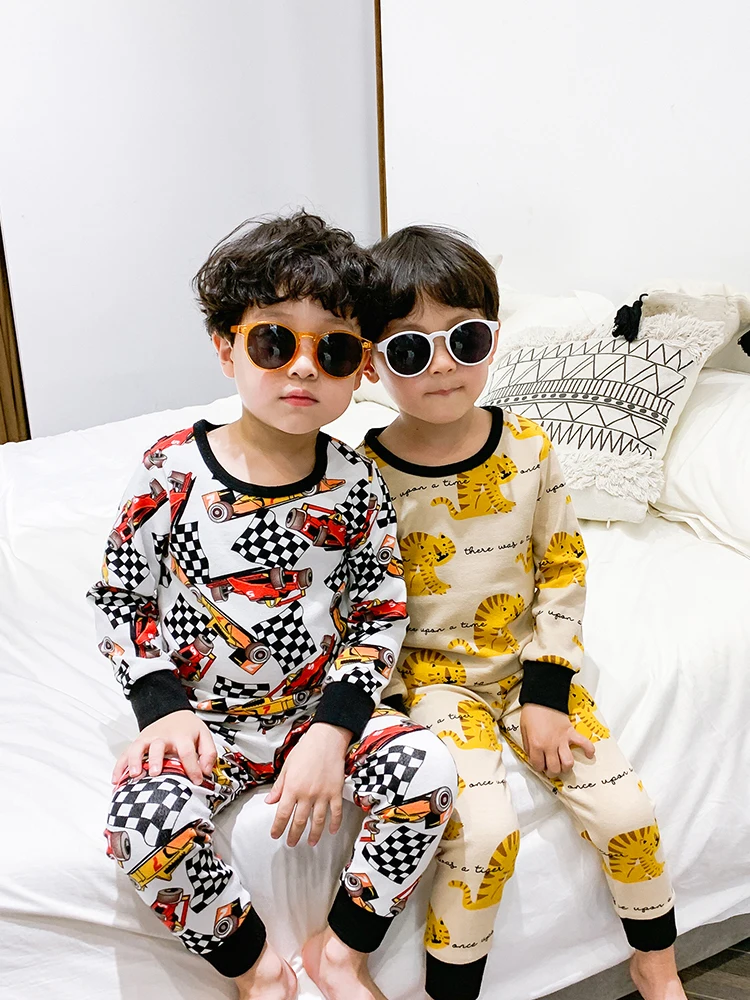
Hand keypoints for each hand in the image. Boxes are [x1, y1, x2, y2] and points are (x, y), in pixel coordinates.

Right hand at [112, 710, 216, 785]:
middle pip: (158, 746)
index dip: (192, 767)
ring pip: (138, 747)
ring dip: (134, 761)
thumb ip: (209, 753)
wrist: (172, 712)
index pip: (187, 751)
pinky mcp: (138, 743)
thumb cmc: (187, 728)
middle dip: (155, 760)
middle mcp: (163, 737)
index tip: (196, 781)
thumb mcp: (204, 736)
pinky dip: (119, 766)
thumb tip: (206, 771)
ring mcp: (148, 739)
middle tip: (155, 773)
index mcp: (181, 736)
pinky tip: (116, 779)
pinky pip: (126, 754)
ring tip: (133, 775)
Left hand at [266, 722, 349, 846]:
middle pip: (299, 821)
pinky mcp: (336, 792)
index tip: (275, 834)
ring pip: (317, 821)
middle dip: (294, 835)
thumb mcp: (287, 766)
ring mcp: (323, 794)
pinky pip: (336, 812)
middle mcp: (307, 794)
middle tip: (291, 843)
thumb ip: (279, 786)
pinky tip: (331, 830)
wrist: (327, 739)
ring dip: (313, 834)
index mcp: (292, 787)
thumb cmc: (306, 749)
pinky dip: (334, 823)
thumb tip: (270, 800)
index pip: (282, 814)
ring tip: (311, 842)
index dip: (278, 827)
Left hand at [520, 703, 594, 775]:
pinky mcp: (571, 733)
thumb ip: (528, 745)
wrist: (542, 697)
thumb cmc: (532, 712)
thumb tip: (533, 756)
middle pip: (554, 768)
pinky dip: (589, 750)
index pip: (538, 765)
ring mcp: (562, 740)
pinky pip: (584, 743)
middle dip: (552, 772)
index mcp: (536, 744)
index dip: (538, 767)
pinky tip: (589, 755)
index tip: (539, 765)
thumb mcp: (523, 730)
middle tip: (551, 769)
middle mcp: (550, 745)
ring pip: (568, 762)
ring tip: (563, 765)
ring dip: (566, 767)